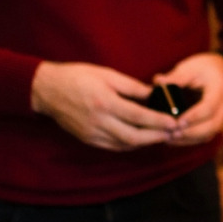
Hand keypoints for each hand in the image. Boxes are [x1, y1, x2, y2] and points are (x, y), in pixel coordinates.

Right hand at [31, 61, 176, 150]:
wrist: (47, 90)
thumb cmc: (78, 77)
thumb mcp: (107, 74)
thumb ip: (132, 87)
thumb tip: (154, 94)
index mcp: (105, 102)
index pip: (138, 117)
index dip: (159, 122)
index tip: (174, 122)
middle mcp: (99, 121)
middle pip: (134, 138)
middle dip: (156, 137)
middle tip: (172, 133)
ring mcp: (92, 133)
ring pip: (124, 145)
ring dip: (145, 143)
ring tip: (161, 136)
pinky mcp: (87, 139)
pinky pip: (113, 147)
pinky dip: (129, 145)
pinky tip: (140, 139)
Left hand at [156, 52, 222, 146]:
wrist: (220, 71)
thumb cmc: (203, 68)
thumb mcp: (191, 68)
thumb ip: (176, 77)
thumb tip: (158, 82)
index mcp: (219, 90)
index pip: (209, 107)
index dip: (194, 116)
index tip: (177, 122)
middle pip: (211, 126)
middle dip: (191, 133)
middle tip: (171, 134)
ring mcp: (222, 117)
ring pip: (208, 135)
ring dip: (189, 139)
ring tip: (168, 139)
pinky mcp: (215, 124)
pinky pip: (205, 137)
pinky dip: (190, 140)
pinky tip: (173, 140)